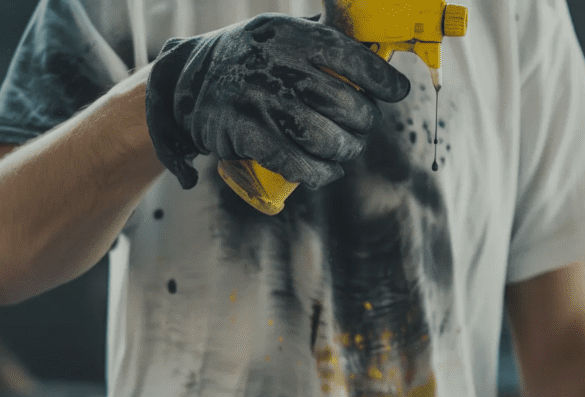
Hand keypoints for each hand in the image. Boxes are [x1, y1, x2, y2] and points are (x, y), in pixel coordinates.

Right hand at [145, 13, 411, 188]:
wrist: (188, 80)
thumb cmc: (253, 60)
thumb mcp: (282, 34)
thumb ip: (323, 41)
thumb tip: (381, 56)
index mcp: (290, 34)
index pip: (350, 56)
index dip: (381, 79)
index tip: (396, 92)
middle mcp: (275, 63)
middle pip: (344, 104)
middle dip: (363, 123)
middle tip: (362, 128)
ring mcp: (258, 99)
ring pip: (324, 138)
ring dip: (345, 151)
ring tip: (346, 150)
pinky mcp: (243, 133)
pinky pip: (296, 162)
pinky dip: (320, 173)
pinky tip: (328, 172)